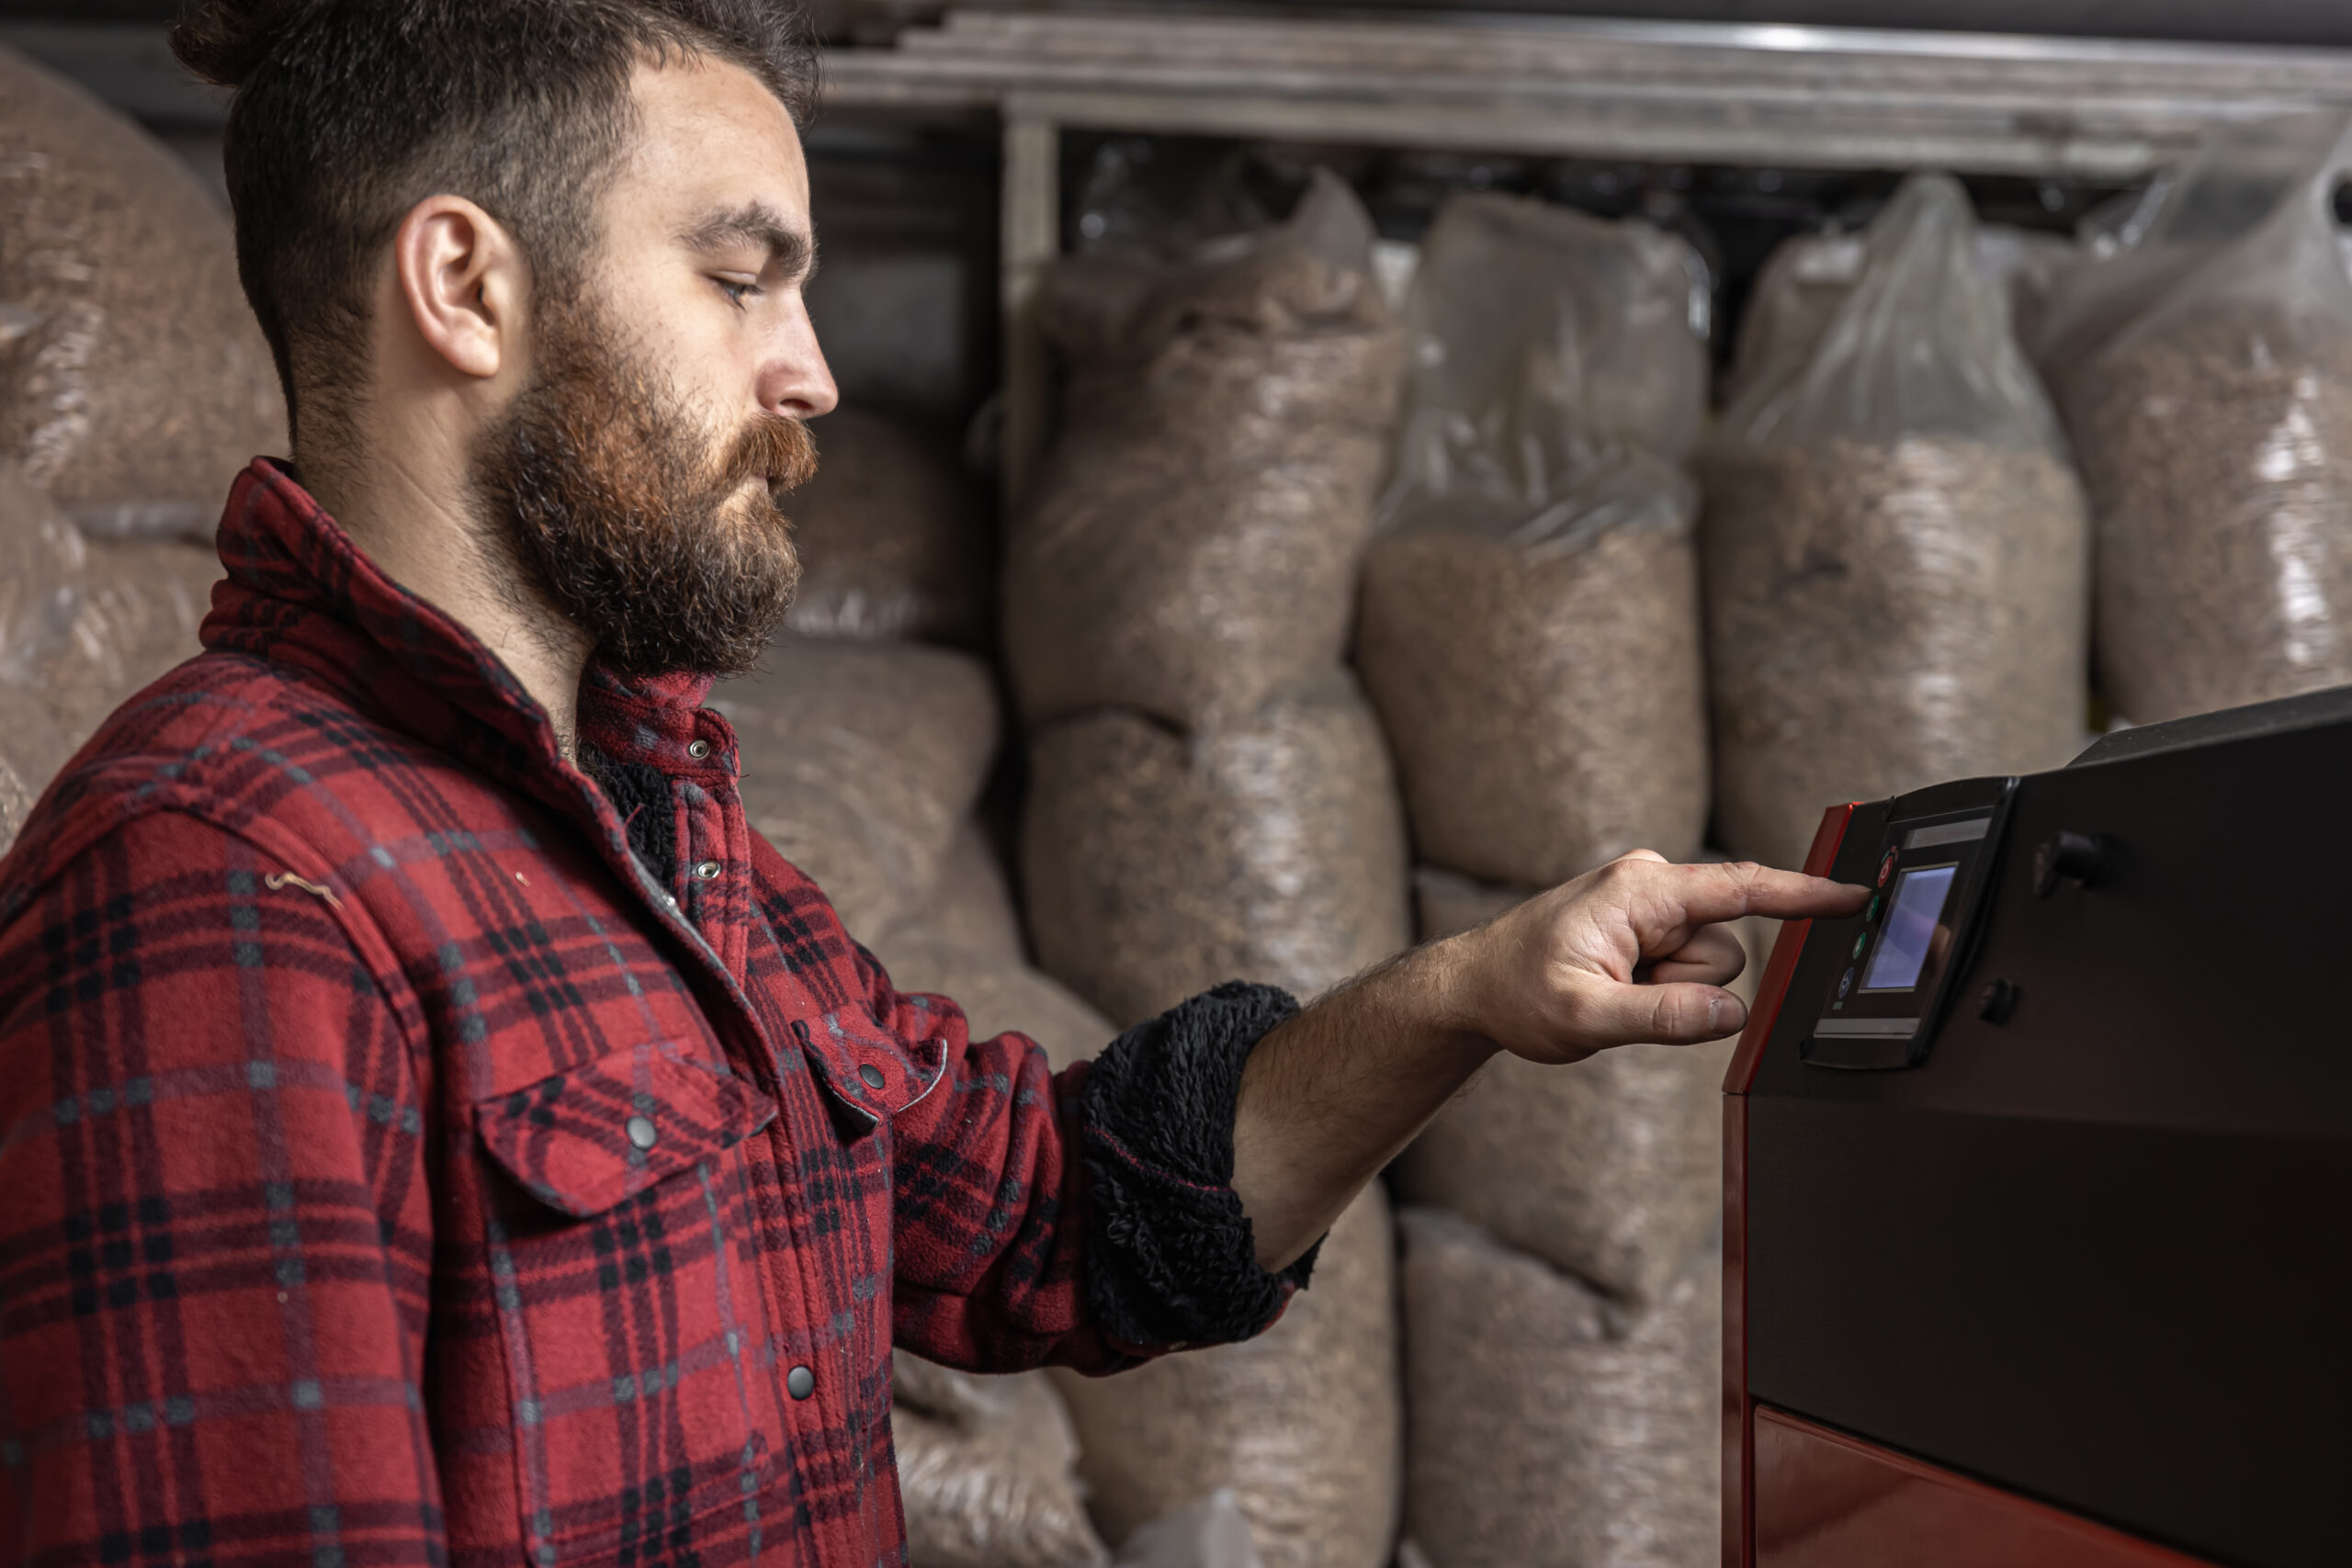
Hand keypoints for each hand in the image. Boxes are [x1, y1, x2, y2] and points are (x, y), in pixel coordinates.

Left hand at [1450, 850, 1867, 1064]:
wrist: (1476, 987)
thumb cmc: (1516, 991)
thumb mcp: (1585, 1016)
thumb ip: (1662, 1017)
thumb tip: (1730, 1013)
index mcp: (1640, 891)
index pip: (1742, 888)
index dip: (1803, 896)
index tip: (1855, 898)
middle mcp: (1652, 887)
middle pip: (1727, 946)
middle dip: (1689, 986)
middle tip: (1623, 996)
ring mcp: (1650, 906)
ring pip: (1711, 965)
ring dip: (1672, 991)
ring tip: (1613, 990)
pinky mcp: (1648, 925)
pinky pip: (1688, 967)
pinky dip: (1662, 988)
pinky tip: (1618, 987)